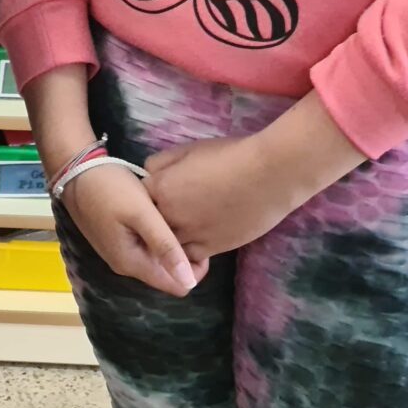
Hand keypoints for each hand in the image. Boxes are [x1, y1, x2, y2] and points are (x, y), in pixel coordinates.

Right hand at [57, 162, 198, 295]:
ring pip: (156, 259)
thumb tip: (190, 283)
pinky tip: (158, 214)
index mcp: (133, 263)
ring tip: (175, 216)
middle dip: (182, 254)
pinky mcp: (115, 239)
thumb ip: (165, 246)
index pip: (177, 286)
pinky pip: (145, 247)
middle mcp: (125, 265)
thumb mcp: (141, 214)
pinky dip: (156, 236)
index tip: (198, 237)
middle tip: (188, 223)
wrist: (75, 170)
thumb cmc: (109, 189)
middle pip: (166, 273)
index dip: (194, 268)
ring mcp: (118, 252)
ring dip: (169, 244)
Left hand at [148, 96, 365, 261]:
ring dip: (169, 239)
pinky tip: (192, 246)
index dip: (148, 196)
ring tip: (179, 232)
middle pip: (149, 224)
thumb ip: (162, 162)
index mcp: (161, 187)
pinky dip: (187, 254)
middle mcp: (169, 214)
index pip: (139, 197)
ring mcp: (189, 234)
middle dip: (154, 220)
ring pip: (166, 244)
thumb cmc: (230, 155)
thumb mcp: (189, 149)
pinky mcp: (211, 249)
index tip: (156, 196)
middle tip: (166, 215)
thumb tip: (150, 173)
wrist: (268, 175)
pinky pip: (189, 257)